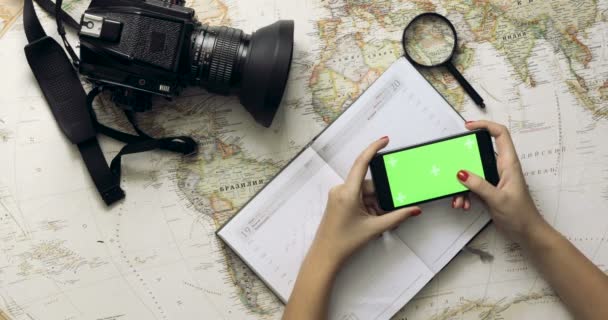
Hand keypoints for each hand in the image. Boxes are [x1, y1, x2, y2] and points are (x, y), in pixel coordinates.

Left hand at [309, 137, 421, 267]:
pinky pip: (358, 198)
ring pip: (365, 193)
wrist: (325, 255)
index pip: (362, 162)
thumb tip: (414, 209)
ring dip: (375, 205)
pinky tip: (369, 221)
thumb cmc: (344, 242)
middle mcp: (341, 190)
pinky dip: (367, 207)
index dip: (374, 148)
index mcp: (348, 192)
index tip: (385, 140)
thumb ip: (398, 217)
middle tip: (386, 214)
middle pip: (369, 185)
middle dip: (381, 198)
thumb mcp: (375, 228)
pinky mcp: (338, 201)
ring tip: (376, 223)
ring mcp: (338, 195)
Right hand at [454, 120, 546, 242]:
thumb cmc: (521, 215)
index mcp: (509, 164)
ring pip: (472, 172)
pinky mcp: (488, 190)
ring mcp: (493, 179)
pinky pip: (471, 186)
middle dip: (464, 161)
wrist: (526, 233)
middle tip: (452, 162)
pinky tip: (463, 204)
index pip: (500, 134)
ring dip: (462, 184)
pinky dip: (464, 194)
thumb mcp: (498, 199)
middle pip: (480, 153)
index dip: (485, 125)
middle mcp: (501, 168)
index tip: (468, 126)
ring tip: (459, 198)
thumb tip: (461, 172)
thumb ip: (479, 185)